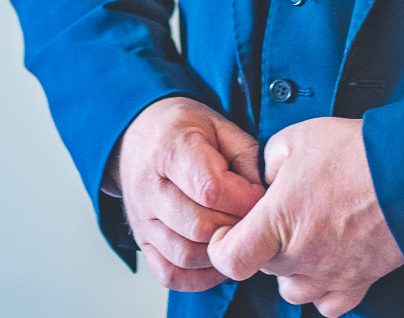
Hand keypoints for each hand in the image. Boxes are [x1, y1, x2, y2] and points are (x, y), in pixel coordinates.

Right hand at [114, 96, 266, 291]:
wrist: (138, 135)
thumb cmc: (183, 130)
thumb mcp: (220, 126)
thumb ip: (247, 156)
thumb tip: (266, 196)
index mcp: (170, 149)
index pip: (209, 188)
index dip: (244, 199)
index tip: (261, 197)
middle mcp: (149, 188)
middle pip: (199, 226)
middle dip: (236, 228)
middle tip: (254, 221)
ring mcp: (142, 219)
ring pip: (185, 255)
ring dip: (220, 254)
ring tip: (237, 238)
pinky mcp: (142, 241)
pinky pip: (169, 274)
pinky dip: (199, 277)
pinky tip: (217, 260)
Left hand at [207, 117, 403, 316]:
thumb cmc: (357, 153)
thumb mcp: (297, 138)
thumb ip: (267, 162)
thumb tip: (264, 179)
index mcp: (278, 222)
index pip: (229, 259)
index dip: (221, 246)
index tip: (228, 230)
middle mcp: (301, 256)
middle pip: (262, 268)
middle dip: (264, 244)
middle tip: (285, 212)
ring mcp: (331, 274)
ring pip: (293, 290)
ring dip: (291, 268)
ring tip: (306, 237)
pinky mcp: (359, 282)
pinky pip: (328, 304)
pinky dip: (323, 288)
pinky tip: (329, 261)